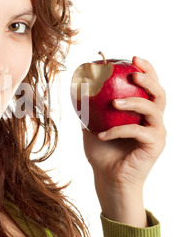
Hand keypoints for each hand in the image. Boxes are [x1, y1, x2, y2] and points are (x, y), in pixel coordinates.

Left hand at [82, 56, 166, 226]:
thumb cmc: (102, 152)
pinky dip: (118, 131)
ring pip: (153, 110)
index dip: (146, 70)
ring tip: (114, 102)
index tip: (132, 58)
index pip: (150, 87)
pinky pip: (137, 132)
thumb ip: (89, 107)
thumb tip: (76, 86)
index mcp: (143, 112)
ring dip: (134, 102)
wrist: (107, 178)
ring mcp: (157, 133)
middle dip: (149, 79)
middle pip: (160, 94)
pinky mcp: (154, 146)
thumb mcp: (91, 125)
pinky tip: (101, 134)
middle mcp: (154, 121)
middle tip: (132, 73)